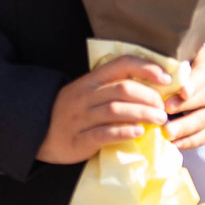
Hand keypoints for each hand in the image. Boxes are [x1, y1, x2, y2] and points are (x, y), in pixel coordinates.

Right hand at [37, 55, 173, 163]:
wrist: (38, 133)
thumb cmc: (72, 112)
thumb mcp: (88, 93)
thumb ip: (113, 89)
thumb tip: (153, 88)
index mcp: (91, 80)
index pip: (121, 64)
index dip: (147, 68)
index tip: (166, 79)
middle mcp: (85, 95)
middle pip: (123, 89)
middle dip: (149, 97)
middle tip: (164, 108)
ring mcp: (80, 118)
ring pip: (116, 110)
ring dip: (142, 114)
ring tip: (160, 120)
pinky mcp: (78, 140)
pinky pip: (103, 133)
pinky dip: (124, 132)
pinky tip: (138, 132)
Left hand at [163, 50, 204, 150]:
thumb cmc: (189, 68)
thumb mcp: (185, 59)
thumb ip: (173, 65)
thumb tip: (150, 69)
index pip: (201, 78)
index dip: (192, 85)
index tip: (182, 91)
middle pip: (201, 101)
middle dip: (183, 108)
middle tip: (165, 113)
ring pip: (202, 122)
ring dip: (183, 129)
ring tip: (166, 134)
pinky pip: (203, 137)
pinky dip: (188, 142)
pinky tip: (173, 144)